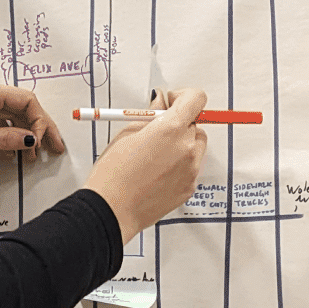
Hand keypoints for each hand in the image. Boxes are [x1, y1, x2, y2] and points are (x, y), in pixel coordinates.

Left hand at [0, 77, 65, 161]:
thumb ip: (4, 139)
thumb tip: (30, 140)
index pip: (27, 100)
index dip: (42, 122)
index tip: (44, 144)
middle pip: (21, 106)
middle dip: (38, 129)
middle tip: (51, 151)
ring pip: (9, 113)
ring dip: (22, 133)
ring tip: (28, 157)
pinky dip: (6, 132)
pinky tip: (10, 151)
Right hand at [83, 89, 207, 240]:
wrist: (112, 210)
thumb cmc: (113, 173)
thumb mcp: (127, 133)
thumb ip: (150, 115)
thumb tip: (160, 104)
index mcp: (171, 129)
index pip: (196, 99)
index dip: (183, 97)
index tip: (171, 103)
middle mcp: (187, 148)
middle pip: (196, 124)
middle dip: (180, 124)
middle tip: (157, 131)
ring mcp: (191, 170)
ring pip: (196, 147)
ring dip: (182, 144)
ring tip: (155, 155)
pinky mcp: (189, 188)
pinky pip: (191, 168)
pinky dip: (179, 165)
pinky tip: (156, 172)